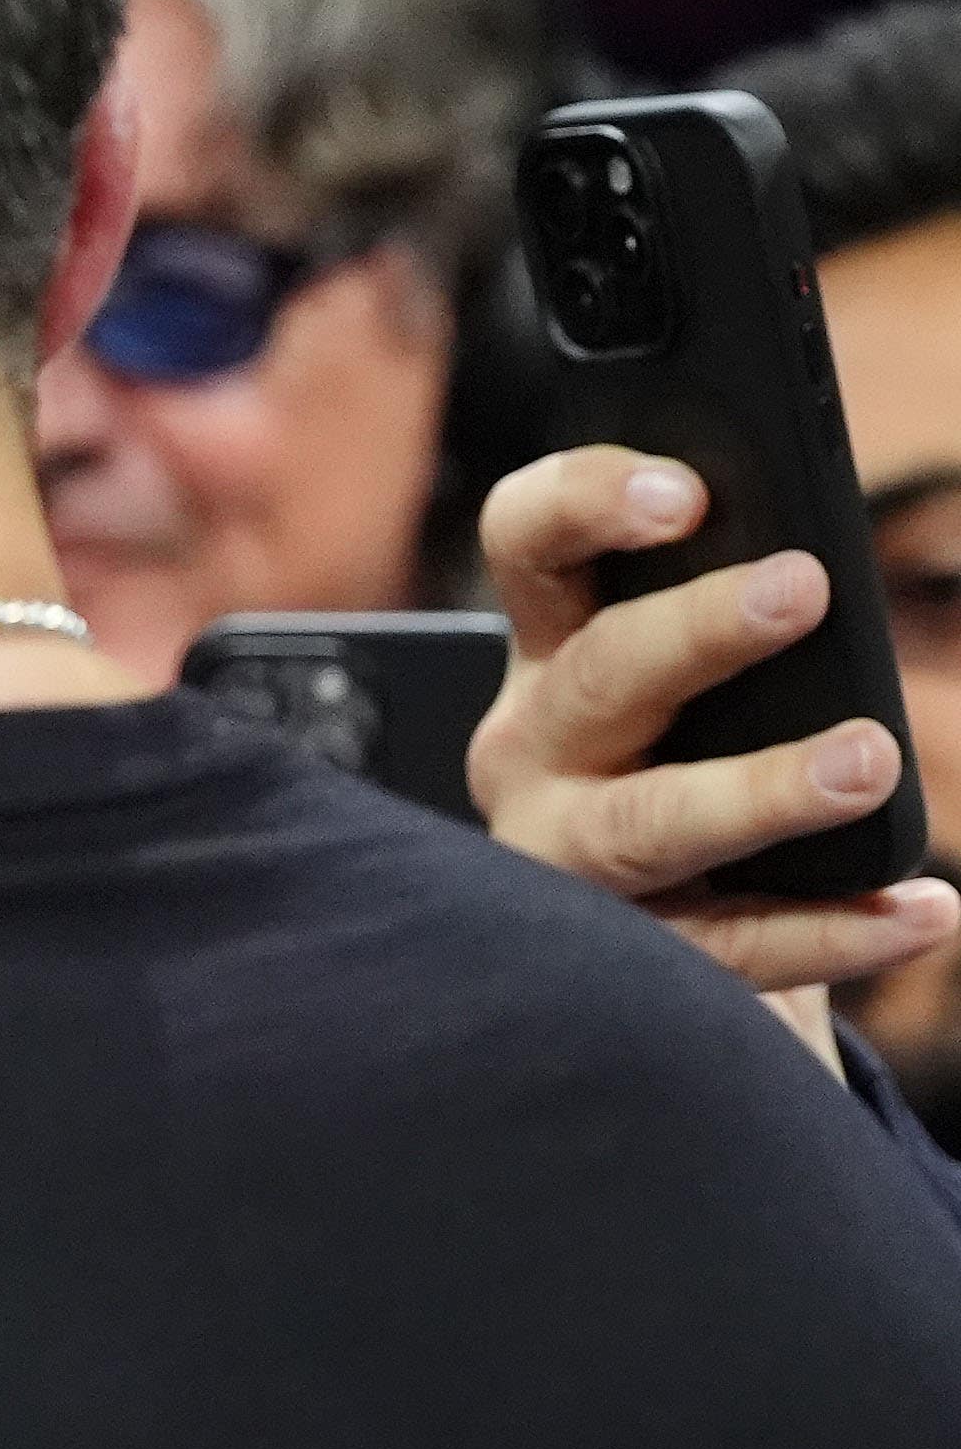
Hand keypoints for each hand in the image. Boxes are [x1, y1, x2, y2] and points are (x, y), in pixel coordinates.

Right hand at [470, 447, 959, 1041]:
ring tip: (869, 760)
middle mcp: (536, 749)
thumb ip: (730, 625)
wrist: (663, 955)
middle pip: (595, 677)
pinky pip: (732, 943)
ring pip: (644, 822)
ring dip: (758, 790)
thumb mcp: (696, 692)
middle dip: (693, 630)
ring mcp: (567, 857)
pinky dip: (834, 928)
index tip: (687, 493)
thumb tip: (817, 570)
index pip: (527, 545)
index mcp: (553, 655)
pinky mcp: (629, 955)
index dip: (583, 504)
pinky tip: (923, 907)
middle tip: (802, 589)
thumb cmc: (698, 777)